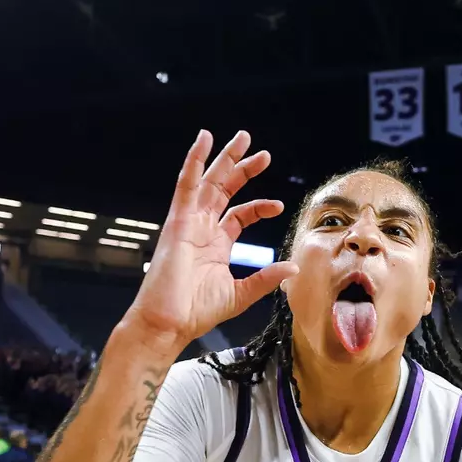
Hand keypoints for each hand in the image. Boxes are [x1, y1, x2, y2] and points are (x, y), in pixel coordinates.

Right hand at [121, 130, 298, 349]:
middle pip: (225, 190)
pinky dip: (194, 161)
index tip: (278, 206)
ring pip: (208, 182)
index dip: (259, 206)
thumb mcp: (240, 294)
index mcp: (216, 245)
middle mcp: (202, 229)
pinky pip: (186, 185)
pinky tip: (203, 141)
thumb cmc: (195, 313)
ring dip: (224, 159)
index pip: (239, 215)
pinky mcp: (177, 221)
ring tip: (242, 138)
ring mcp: (189, 223)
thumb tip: (292, 267)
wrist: (168, 323)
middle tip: (263, 154)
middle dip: (243, 170)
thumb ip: (266, 278)